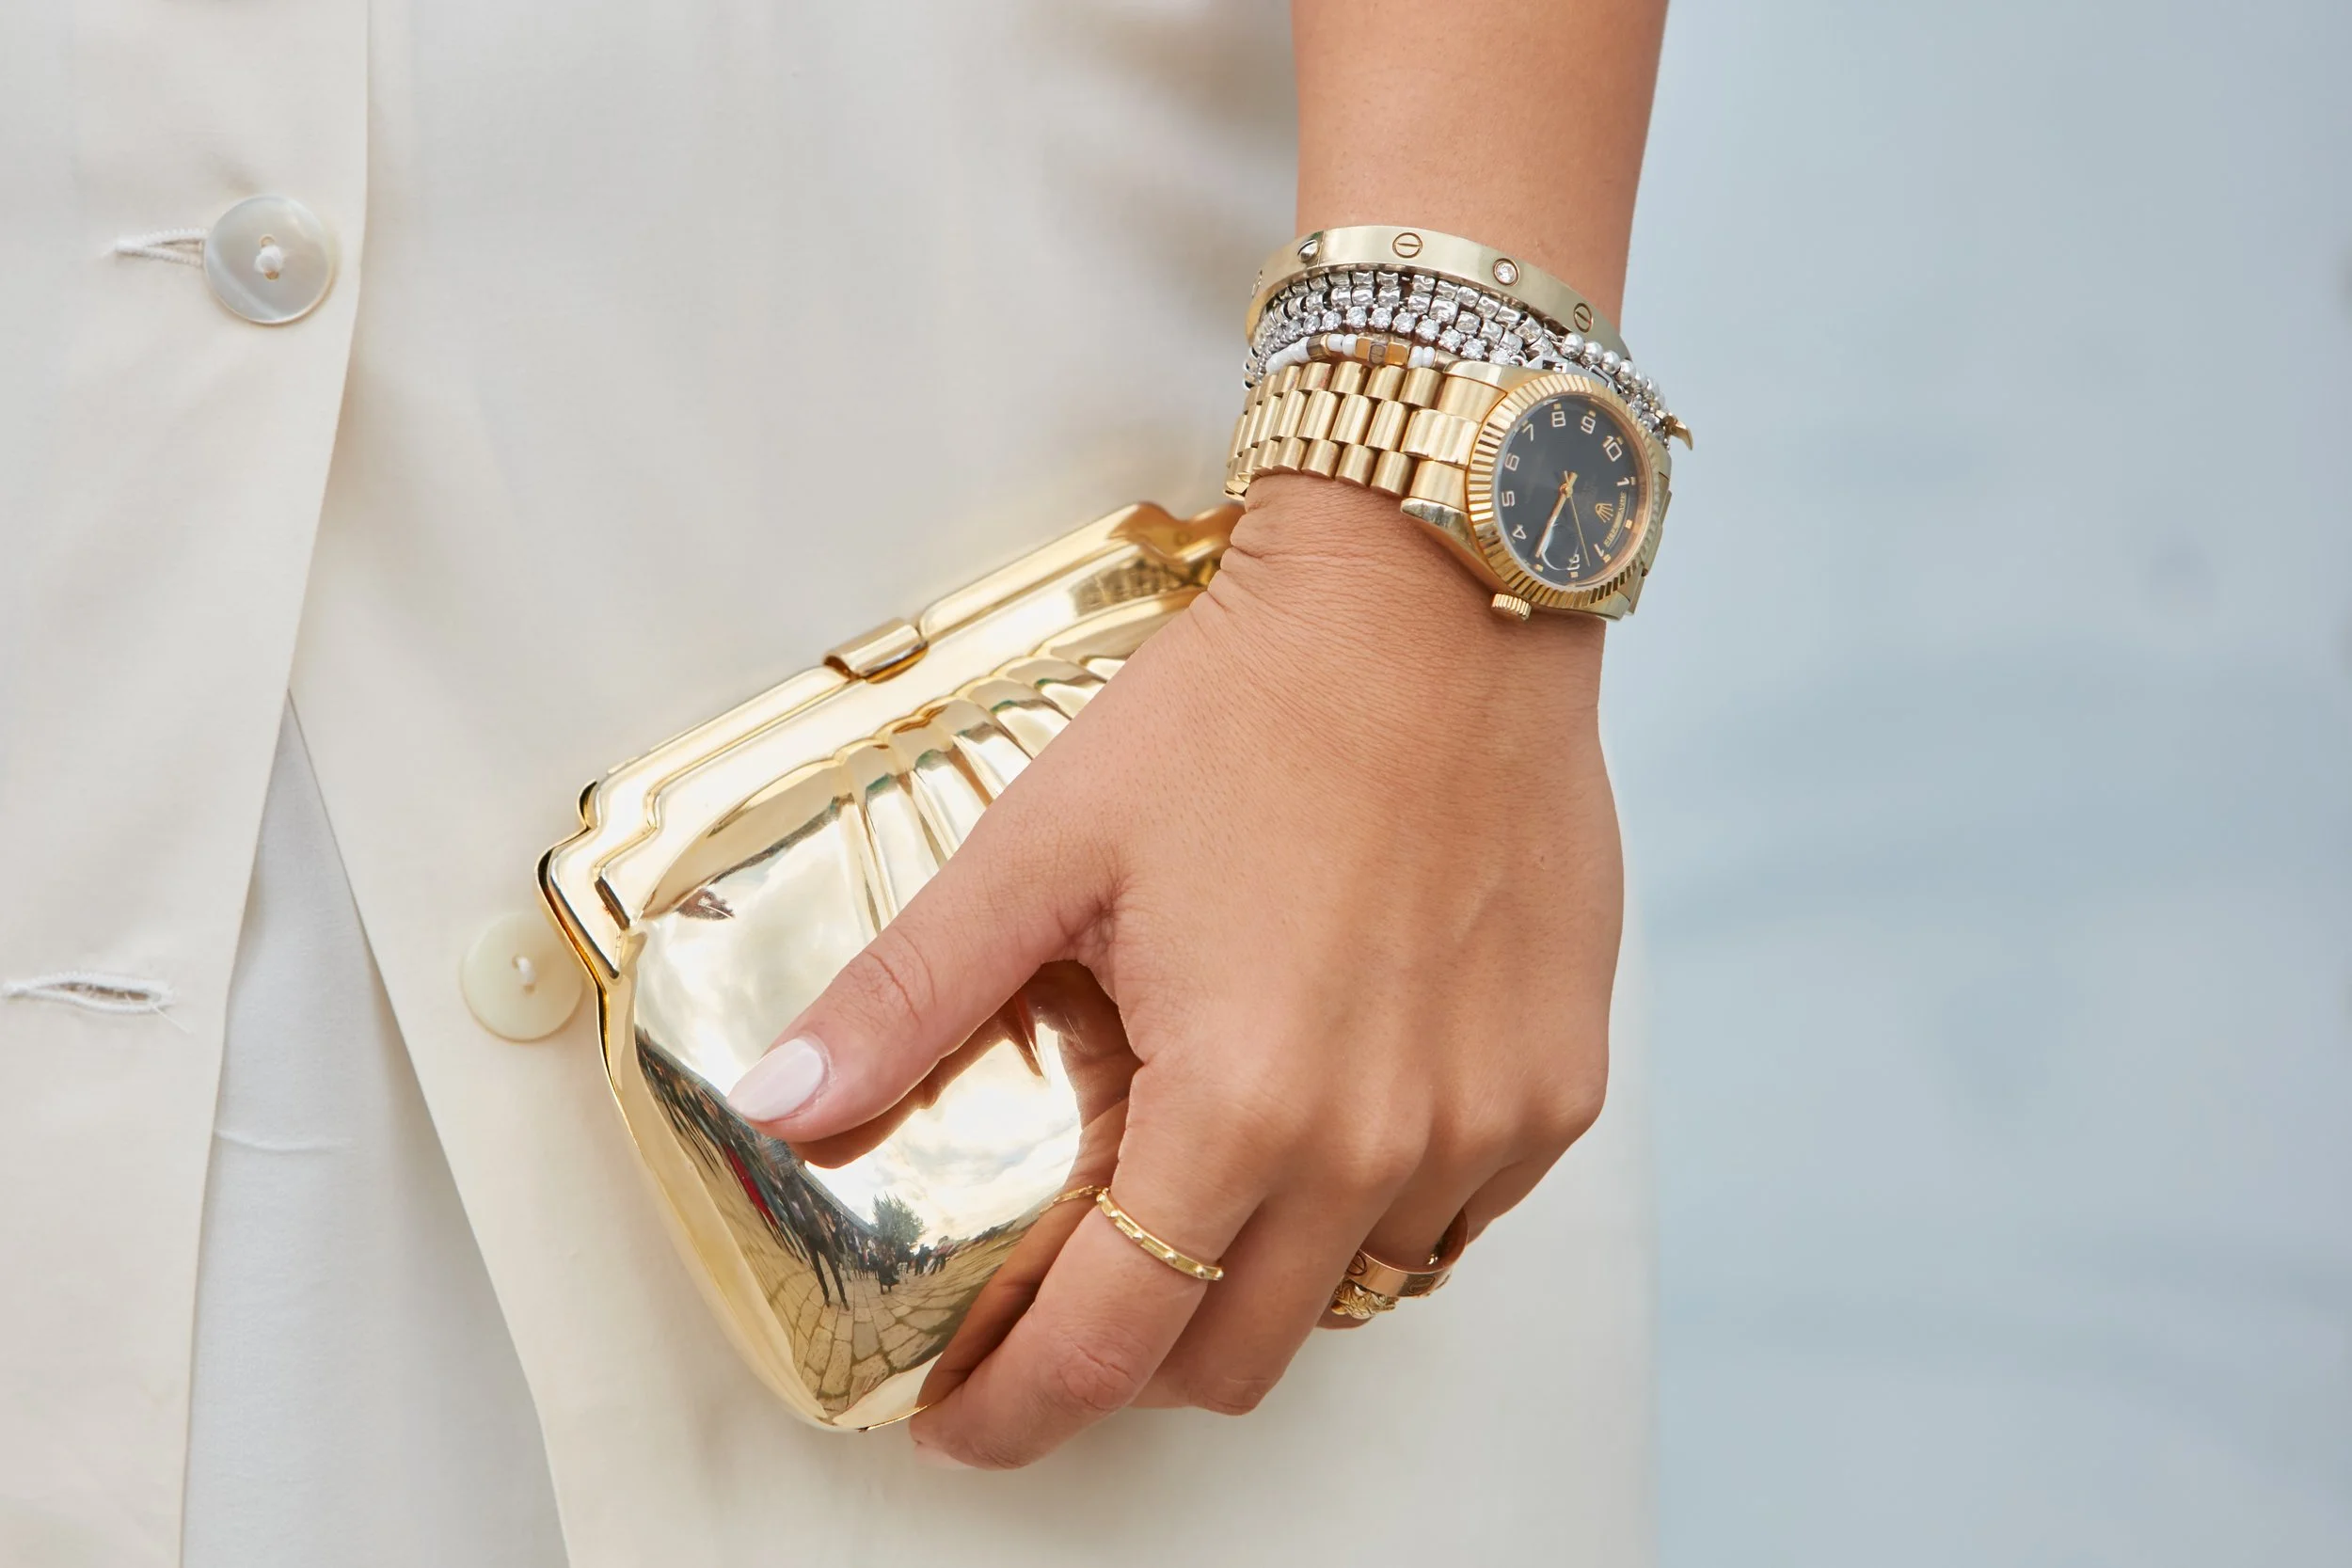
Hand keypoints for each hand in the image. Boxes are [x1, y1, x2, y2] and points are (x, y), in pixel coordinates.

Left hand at [727, 476, 1622, 1467]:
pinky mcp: (1561, 1081)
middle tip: (1072, 1300)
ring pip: (1359, 1297)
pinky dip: (1378, 1210)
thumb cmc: (1251, 706)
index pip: (1115, 1348)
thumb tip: (786, 1100)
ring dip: (1263, 1283)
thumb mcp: (1045, 844)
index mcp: (1243, 1104)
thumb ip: (911, 994)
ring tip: (1201, 1194)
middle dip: (1135, 1361)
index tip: (968, 1422)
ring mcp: (1488, 1121)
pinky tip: (1327, 1122)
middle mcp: (1381, 1143)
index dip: (1020, 1412)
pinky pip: (1459, 1216)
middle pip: (1241, 1362)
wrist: (1439, 601)